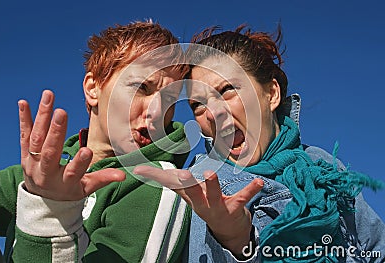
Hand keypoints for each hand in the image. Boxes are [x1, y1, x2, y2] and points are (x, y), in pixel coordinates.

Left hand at [18, 90, 125, 200]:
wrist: (41, 199)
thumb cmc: (68, 191)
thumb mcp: (86, 189)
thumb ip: (103, 179)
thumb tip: (124, 175)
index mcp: (63, 183)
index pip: (72, 173)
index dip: (80, 163)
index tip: (88, 150)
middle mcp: (44, 173)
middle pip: (50, 151)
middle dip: (56, 131)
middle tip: (62, 112)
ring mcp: (32, 163)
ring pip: (36, 139)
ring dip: (42, 117)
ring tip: (48, 96)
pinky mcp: (24, 154)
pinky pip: (24, 135)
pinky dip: (24, 118)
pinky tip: (23, 102)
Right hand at [133, 166, 262, 255]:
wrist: (228, 229)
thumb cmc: (206, 204)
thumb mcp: (188, 194)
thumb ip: (170, 181)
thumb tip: (143, 169)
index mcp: (189, 197)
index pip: (170, 185)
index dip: (155, 177)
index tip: (139, 169)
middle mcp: (200, 203)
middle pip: (191, 192)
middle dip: (186, 184)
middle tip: (181, 174)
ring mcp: (218, 206)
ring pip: (213, 196)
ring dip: (213, 185)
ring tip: (210, 174)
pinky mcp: (235, 208)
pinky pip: (243, 198)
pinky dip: (251, 190)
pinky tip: (260, 182)